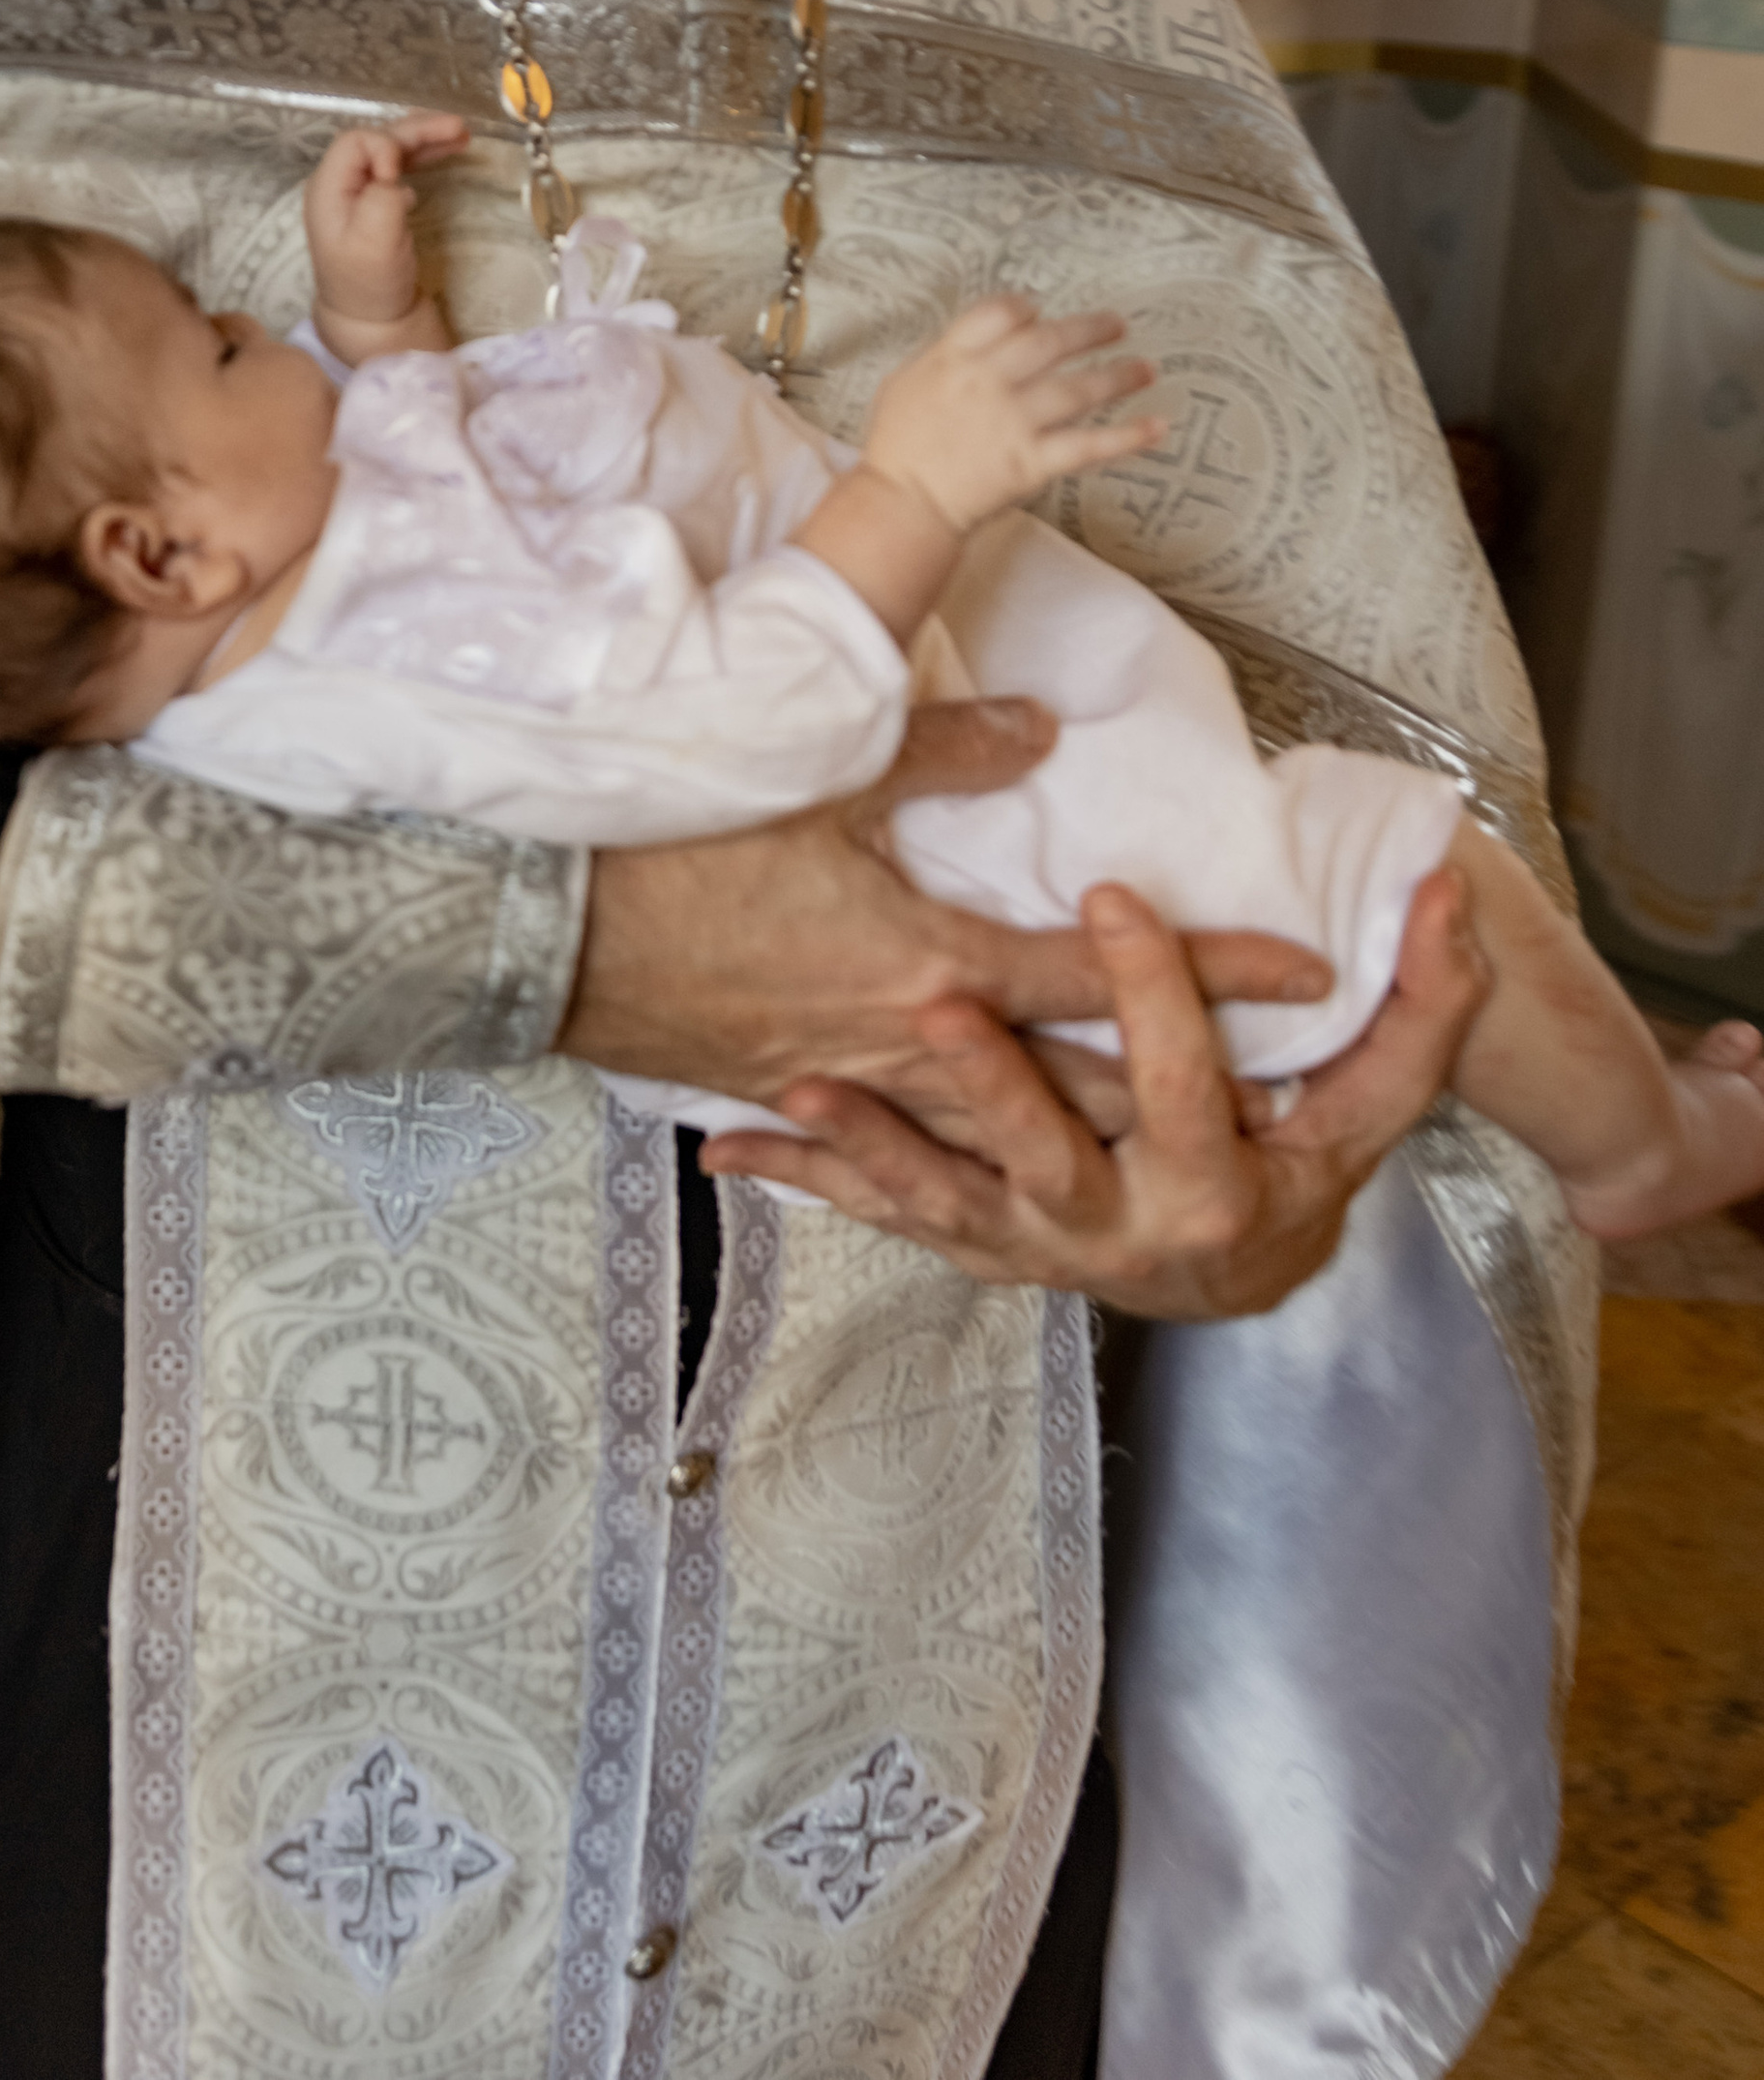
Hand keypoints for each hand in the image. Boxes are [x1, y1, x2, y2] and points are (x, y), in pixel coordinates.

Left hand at [305, 110, 467, 348]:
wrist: (371, 320)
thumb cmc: (371, 283)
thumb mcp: (375, 243)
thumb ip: (380, 196)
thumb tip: (390, 165)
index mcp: (327, 188)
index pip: (355, 142)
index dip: (385, 146)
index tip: (402, 175)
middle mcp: (338, 183)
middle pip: (376, 139)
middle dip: (416, 130)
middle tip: (459, 127)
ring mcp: (356, 192)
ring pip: (391, 150)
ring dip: (425, 139)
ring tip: (462, 133)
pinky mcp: (374, 202)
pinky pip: (398, 167)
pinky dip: (423, 157)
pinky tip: (443, 156)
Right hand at [556, 700, 1341, 1145]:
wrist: (551, 937)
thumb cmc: (684, 849)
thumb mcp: (823, 775)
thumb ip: (944, 751)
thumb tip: (1041, 729)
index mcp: (933, 963)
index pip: (1104, 975)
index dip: (1212, 972)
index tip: (1306, 973)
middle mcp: (914, 1047)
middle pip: (1076, 1088)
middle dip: (1181, 1094)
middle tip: (1285, 1104)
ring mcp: (857, 1089)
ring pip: (1004, 1138)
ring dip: (1093, 1142)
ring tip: (1183, 1150)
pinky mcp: (801, 1099)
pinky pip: (912, 1148)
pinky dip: (974, 1159)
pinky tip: (1006, 1182)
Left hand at [701, 867, 1489, 1320]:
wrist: (1236, 1285)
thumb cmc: (1302, 1167)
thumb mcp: (1370, 1100)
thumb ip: (1420, 1005)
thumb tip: (1453, 895)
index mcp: (1209, 1181)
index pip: (1182, 1079)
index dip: (1155, 991)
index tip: (1117, 894)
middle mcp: (1113, 1232)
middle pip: (1045, 1156)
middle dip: (988, 1087)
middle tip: (934, 1007)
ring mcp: (1030, 1248)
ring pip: (937, 1197)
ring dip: (864, 1142)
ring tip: (790, 1086)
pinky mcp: (971, 1245)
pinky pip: (879, 1211)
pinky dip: (806, 1177)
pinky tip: (725, 1145)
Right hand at [862, 295, 1160, 540]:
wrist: (904, 504)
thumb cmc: (898, 448)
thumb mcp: (906, 382)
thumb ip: (945, 357)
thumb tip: (979, 342)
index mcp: (953, 356)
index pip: (999, 313)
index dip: (1025, 309)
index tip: (1040, 313)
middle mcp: (988, 381)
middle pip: (1049, 342)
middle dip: (1089, 330)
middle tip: (1117, 325)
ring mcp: (1013, 420)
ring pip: (1078, 388)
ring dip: (1118, 376)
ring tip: (1146, 370)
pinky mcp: (1032, 461)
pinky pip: (1088, 444)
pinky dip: (1127, 436)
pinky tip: (1156, 426)